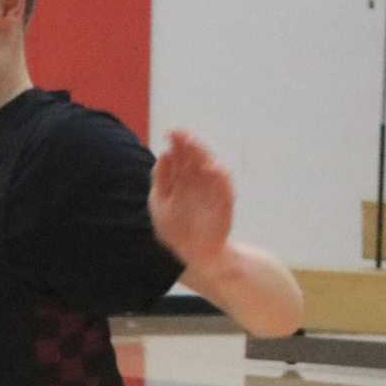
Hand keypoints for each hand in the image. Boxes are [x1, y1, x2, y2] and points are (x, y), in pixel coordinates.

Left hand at [149, 129, 236, 270]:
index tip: (170, 133)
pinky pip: (225, 186)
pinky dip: (220, 177)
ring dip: (203, 154)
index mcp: (181, 179)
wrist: (194, 253)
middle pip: (194, 157)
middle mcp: (198, 180)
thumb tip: (163, 154)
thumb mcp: (160, 203)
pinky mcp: (225, 201)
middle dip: (188, 144)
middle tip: (181, 133)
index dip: (177, 143)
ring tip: (194, 144)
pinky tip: (211, 167)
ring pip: (209, 166)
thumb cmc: (175, 229)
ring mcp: (212, 189)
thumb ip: (161, 180)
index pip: (180, 156)